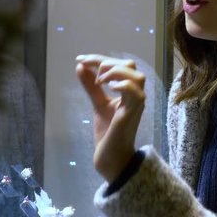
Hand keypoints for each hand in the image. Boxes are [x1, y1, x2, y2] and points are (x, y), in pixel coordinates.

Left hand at [75, 54, 145, 182]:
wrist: (111, 157)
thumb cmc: (108, 132)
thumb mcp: (98, 103)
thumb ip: (91, 86)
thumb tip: (80, 66)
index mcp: (129, 91)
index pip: (120, 65)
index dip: (99, 59)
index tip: (80, 59)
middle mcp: (136, 95)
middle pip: (130, 65)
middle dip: (107, 63)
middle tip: (92, 74)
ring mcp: (136, 104)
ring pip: (136, 76)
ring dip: (116, 72)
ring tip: (100, 81)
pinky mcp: (132, 113)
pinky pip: (136, 92)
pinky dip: (123, 85)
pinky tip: (109, 89)